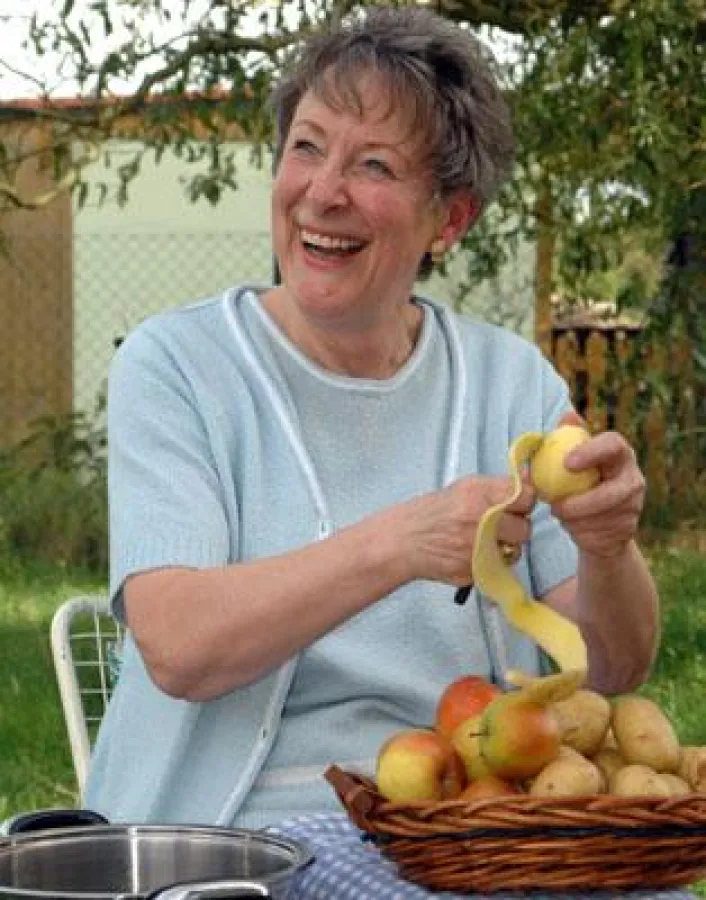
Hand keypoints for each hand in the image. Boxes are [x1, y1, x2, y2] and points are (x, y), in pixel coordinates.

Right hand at [394, 475, 535, 585]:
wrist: (405, 539)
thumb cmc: (435, 511)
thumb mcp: (465, 487)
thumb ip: (498, 486)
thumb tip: (529, 477)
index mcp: (479, 494)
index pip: (526, 497)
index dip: (524, 502)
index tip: (517, 504)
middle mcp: (481, 520)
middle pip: (525, 528)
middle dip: (516, 527)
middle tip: (501, 525)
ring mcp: (479, 548)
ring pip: (515, 551)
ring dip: (506, 547)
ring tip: (486, 540)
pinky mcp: (476, 570)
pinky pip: (500, 566)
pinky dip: (492, 561)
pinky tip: (476, 553)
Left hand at [550, 412, 645, 557]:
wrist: (599, 518)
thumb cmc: (580, 479)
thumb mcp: (573, 459)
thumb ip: (567, 438)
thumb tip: (567, 416)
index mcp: (619, 454)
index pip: (613, 444)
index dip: (592, 451)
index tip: (567, 462)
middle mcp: (633, 478)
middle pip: (613, 492)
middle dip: (584, 502)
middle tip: (555, 505)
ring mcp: (633, 506)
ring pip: (602, 517)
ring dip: (575, 518)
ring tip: (558, 512)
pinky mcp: (627, 530)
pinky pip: (599, 534)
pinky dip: (579, 532)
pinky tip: (570, 526)